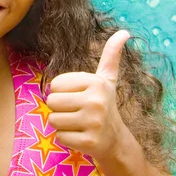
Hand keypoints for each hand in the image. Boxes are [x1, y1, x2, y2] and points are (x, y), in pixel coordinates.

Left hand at [46, 30, 131, 161]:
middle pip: (51, 102)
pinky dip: (66, 139)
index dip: (62, 92)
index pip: (55, 84)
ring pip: (53, 120)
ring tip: (78, 123)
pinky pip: (59, 137)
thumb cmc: (104, 104)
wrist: (116, 139)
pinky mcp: (89, 143)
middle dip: (59, 109)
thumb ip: (111, 55)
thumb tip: (124, 32)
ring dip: (61, 124)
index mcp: (96, 82)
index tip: (78, 97)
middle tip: (76, 112)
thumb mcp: (107, 79)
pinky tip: (80, 136)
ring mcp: (93, 123)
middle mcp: (96, 101)